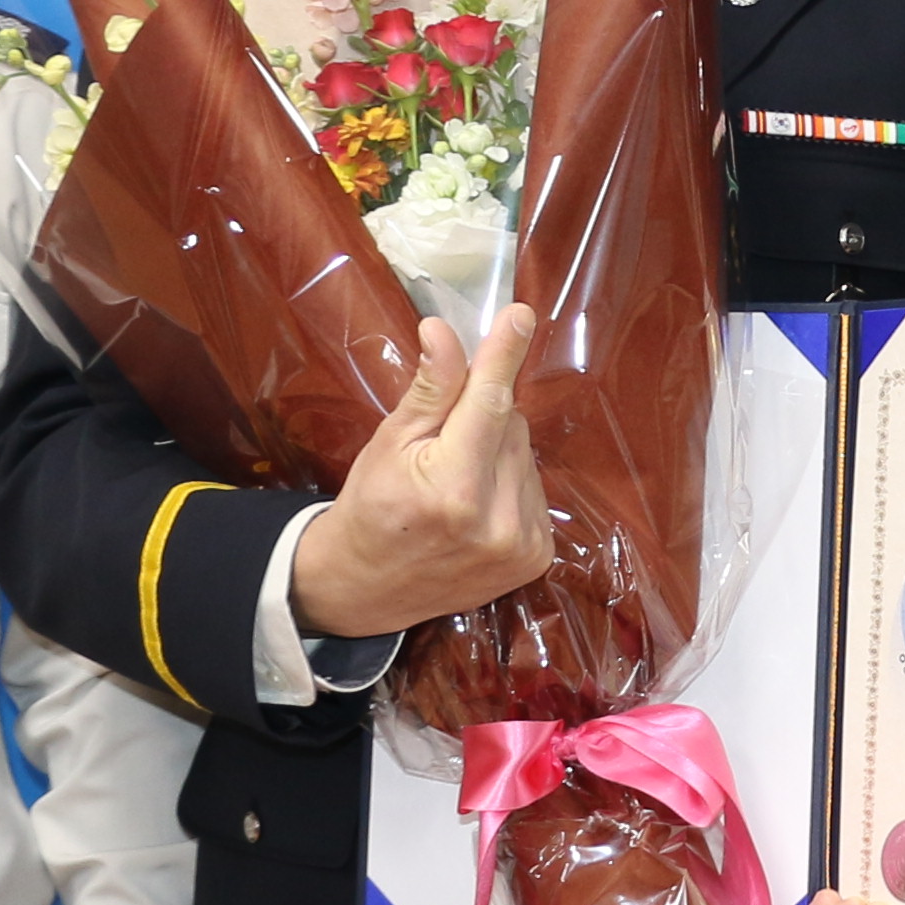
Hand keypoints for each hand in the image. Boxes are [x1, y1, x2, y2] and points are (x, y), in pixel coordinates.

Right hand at [287, 308, 550, 640]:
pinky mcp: (538, 555)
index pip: (488, 406)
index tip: (520, 314)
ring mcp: (523, 543)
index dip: (503, 356)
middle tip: (444, 438)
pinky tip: (478, 500)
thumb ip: (429, 390)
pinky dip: (510, 481)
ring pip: (526, 454)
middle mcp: (497, 520)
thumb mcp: (389, 442)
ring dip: (498, 450)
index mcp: (452, 489)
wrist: (367, 589)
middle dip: (482, 415)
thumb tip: (444, 330)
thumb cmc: (372, 507)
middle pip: (510, 425)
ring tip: (457, 477)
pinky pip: (535, 487)